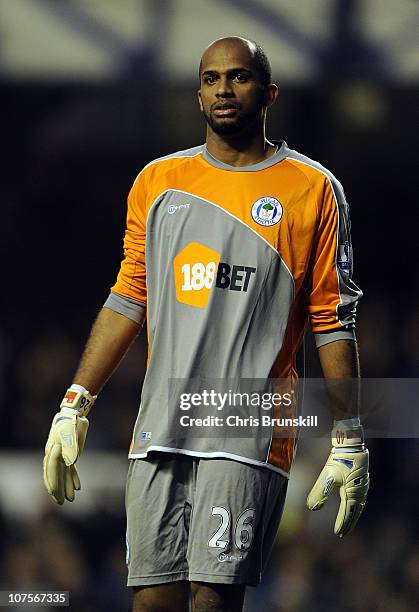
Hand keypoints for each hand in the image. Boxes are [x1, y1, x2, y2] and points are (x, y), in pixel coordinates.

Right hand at [43, 408, 88, 504]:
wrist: (74, 414)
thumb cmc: (71, 424)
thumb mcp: (71, 433)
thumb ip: (70, 447)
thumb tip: (70, 462)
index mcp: (53, 450)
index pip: (52, 468)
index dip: (53, 480)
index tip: (54, 492)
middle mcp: (54, 454)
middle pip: (55, 474)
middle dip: (57, 489)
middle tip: (60, 503)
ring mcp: (61, 455)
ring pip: (63, 474)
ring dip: (66, 486)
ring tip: (71, 499)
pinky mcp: (69, 454)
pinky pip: (69, 469)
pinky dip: (73, 478)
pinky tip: (78, 487)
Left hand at [306, 420, 368, 536]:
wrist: (351, 442)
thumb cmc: (340, 458)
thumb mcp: (327, 475)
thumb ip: (319, 492)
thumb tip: (311, 509)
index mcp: (354, 492)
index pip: (348, 512)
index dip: (343, 523)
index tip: (337, 533)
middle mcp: (361, 491)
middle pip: (355, 511)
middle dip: (348, 522)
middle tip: (342, 533)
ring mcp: (363, 485)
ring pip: (358, 505)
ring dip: (352, 515)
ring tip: (346, 523)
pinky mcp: (361, 479)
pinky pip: (360, 497)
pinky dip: (355, 505)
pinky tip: (350, 505)